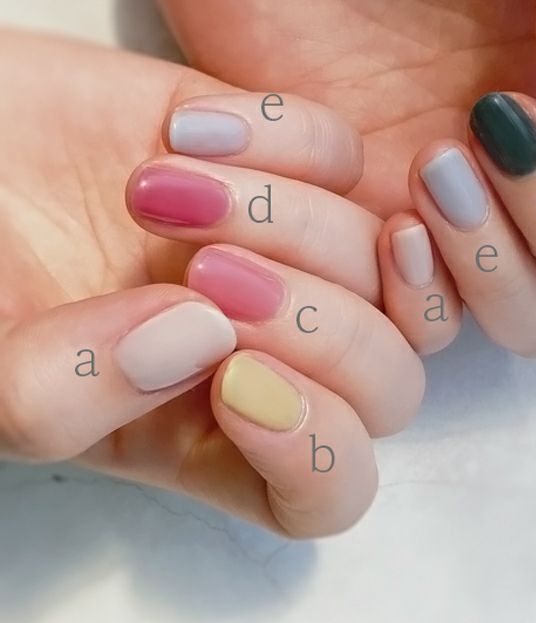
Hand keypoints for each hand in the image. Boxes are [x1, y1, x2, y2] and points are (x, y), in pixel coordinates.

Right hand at [0, 30, 423, 535]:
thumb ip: (58, 392)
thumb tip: (200, 336)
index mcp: (202, 435)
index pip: (330, 490)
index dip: (317, 453)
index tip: (234, 382)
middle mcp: (262, 347)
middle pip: (390, 379)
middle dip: (322, 329)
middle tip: (207, 275)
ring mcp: (279, 253)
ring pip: (379, 261)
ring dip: (289, 222)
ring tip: (157, 190)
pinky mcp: (272, 159)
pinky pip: (344, 155)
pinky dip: (283, 140)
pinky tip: (184, 132)